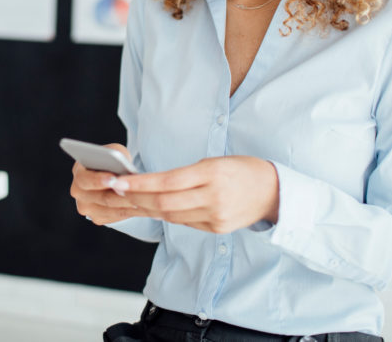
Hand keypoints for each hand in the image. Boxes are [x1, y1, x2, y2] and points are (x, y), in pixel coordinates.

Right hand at [68, 143, 146, 225]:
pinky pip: (116, 217)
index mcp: (78, 173)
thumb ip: (117, 156)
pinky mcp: (97, 218)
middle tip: (136, 194)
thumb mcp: (115, 152)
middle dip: (121, 196)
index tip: (113, 179)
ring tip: (145, 201)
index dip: (98, 180)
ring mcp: (86, 207)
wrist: (111, 175)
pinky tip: (142, 207)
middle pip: (102, 198)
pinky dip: (130, 212)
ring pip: (112, 210)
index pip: (85, 179)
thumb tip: (124, 168)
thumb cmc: (113, 161)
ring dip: (129, 206)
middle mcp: (78, 192)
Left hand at [114, 156, 279, 233]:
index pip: (168, 181)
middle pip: (165, 203)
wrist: (274, 192)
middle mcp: (213, 197)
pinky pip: (185, 223)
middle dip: (137, 198)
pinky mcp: (217, 229)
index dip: (141, 184)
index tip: (119, 180)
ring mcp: (215, 216)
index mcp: (212, 174)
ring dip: (148, 209)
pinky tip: (155, 209)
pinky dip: (168, 215)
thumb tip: (153, 184)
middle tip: (117, 191)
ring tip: (130, 199)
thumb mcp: (215, 162)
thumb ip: (187, 175)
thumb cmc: (241, 170)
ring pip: (172, 216)